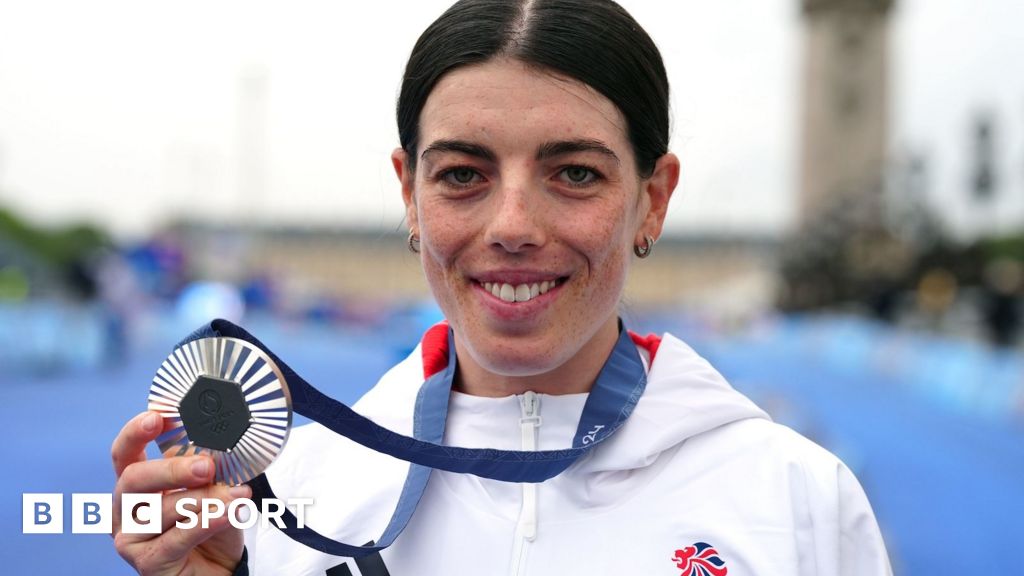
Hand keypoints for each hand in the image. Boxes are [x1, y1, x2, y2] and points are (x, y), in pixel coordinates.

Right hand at [111, 411, 249, 574]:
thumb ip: (206, 469)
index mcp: (136, 485)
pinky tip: (230, 513)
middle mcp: (124, 510)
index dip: (135, 433)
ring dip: (205, 499)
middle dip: (172, 469)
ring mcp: (131, 538)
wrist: (220, 571)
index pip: (124, 453)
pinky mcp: (147, 563)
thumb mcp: (212, 489)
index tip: (156, 416)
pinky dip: (207, 522)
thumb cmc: (211, 527)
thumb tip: (216, 447)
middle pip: (134, 479)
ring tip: (237, 496)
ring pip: (162, 509)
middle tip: (207, 466)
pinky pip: (177, 537)